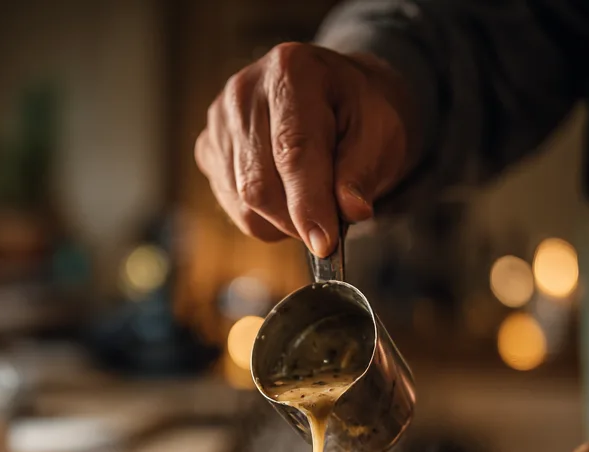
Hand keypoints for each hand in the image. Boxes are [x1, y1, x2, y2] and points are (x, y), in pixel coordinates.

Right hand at [194, 43, 416, 257]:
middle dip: (296, 221)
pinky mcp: (208, 149)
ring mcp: (219, 122)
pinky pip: (232, 207)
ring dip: (281, 222)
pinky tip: (284, 193)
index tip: (324, 243)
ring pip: (244, 205)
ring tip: (310, 199)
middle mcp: (244, 92)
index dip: (307, 203)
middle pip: (259, 186)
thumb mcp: (381, 133)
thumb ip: (363, 171)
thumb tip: (350, 211)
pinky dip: (264, 217)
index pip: (292, 151)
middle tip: (328, 226)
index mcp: (291, 71)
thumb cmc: (357, 115)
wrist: (332, 98)